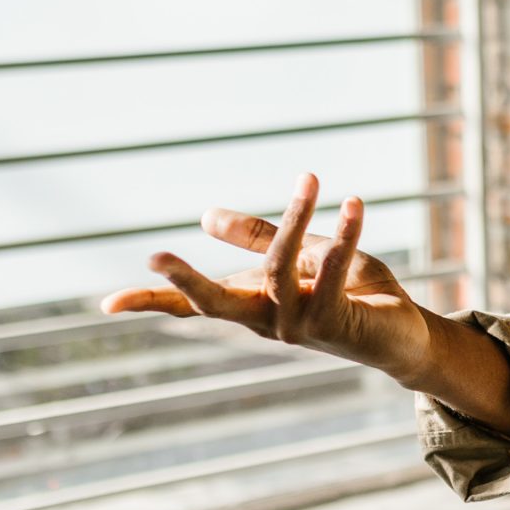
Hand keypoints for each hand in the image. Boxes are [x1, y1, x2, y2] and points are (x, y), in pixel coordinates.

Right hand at [101, 175, 432, 380]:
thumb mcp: (305, 256)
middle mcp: (268, 322)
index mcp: (254, 305)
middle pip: (215, 305)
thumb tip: (204, 216)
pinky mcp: (336, 324)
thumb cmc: (351, 292)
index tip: (106, 305)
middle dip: (185, 282)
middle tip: (156, 256)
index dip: (153, 302)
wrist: (403, 332)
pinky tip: (355, 204)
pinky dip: (346, 234)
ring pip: (281, 267)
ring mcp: (299, 328)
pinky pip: (333, 272)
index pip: (196, 305)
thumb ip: (263, 237)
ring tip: (309, 177)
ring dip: (295, 218)